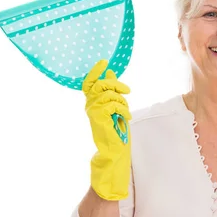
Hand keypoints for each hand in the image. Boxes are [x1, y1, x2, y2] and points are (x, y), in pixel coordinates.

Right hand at [82, 59, 131, 200]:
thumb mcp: (116, 108)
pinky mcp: (99, 120)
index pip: (89, 83)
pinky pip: (113, 105)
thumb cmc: (116, 133)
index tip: (103, 62)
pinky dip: (123, 110)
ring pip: (108, 94)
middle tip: (127, 91)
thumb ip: (112, 92)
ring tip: (125, 112)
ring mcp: (93, 114)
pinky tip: (126, 118)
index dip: (94, 71)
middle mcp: (90, 107)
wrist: (114, 154)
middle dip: (115, 84)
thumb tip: (110, 73)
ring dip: (122, 101)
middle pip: (100, 85)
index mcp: (93, 104)